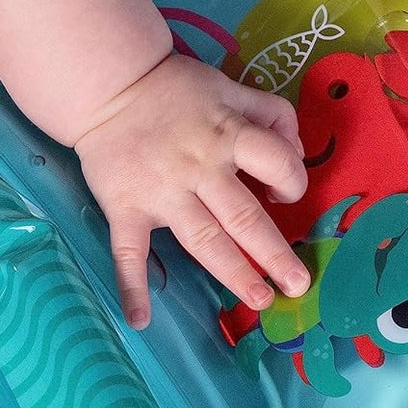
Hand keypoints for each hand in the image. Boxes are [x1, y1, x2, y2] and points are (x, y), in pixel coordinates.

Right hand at [72, 53, 310, 328]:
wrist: (110, 86)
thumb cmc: (176, 90)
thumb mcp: (231, 87)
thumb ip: (271, 114)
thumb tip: (295, 154)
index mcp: (228, 134)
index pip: (276, 162)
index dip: (293, 180)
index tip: (286, 194)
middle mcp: (200, 167)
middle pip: (244, 216)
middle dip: (274, 254)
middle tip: (298, 285)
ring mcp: (162, 192)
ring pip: (204, 239)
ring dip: (233, 273)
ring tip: (260, 300)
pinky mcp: (126, 208)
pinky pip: (129, 251)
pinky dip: (132, 286)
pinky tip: (140, 320)